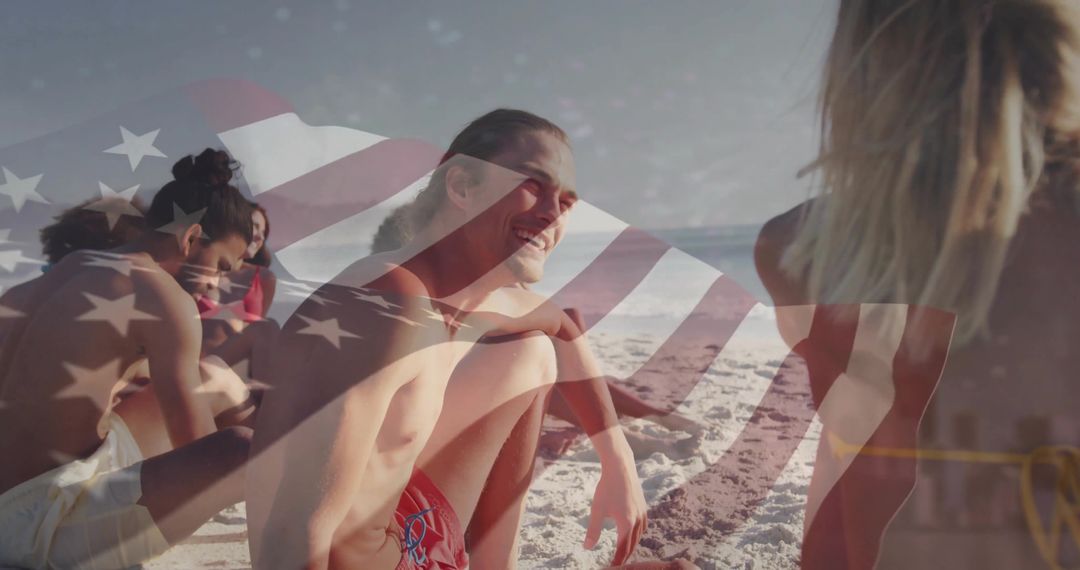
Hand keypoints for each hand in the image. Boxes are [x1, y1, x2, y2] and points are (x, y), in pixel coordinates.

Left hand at [585, 450, 647, 565]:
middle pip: (632, 545)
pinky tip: (633, 534)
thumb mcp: (597, 510)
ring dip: (632, 546)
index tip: (613, 568)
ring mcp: (642, 513)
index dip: (618, 562)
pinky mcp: (643, 507)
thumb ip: (593, 531)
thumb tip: (587, 547)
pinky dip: (637, 535)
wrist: (621, 467)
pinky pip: (643, 527)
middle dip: (625, 557)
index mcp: (626, 524)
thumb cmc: (607, 488)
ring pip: (639, 536)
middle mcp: (637, 521)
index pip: (623, 550)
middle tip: (619, 565)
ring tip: (625, 553)